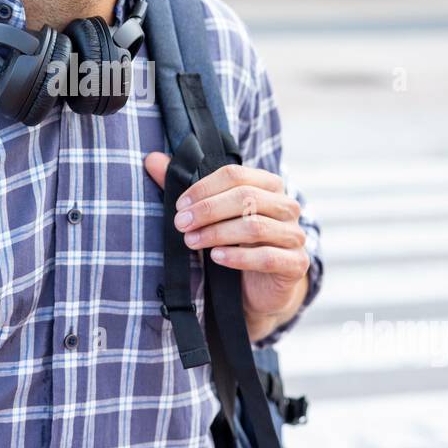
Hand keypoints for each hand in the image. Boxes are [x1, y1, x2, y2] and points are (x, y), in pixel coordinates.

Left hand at [144, 153, 309, 342]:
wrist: (259, 288)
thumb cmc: (235, 243)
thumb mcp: (211, 215)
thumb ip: (186, 188)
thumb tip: (151, 159)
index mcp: (269, 185)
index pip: (235, 175)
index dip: (204, 188)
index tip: (179, 205)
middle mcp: (287, 206)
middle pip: (245, 198)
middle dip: (207, 210)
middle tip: (181, 224)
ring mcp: (295, 235)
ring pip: (255, 226)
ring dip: (217, 233)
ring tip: (192, 241)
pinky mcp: (296, 264)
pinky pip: (267, 256)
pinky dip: (238, 256)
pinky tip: (217, 257)